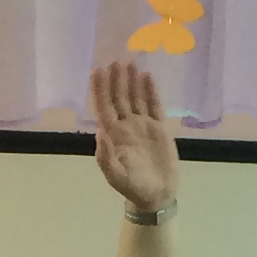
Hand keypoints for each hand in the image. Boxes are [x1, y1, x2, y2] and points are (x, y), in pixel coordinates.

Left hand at [90, 61, 180, 215]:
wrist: (156, 195)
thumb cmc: (132, 186)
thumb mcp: (115, 175)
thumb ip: (106, 156)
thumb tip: (101, 133)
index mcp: (113, 135)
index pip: (104, 107)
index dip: (100, 89)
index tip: (97, 71)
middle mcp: (126, 126)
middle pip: (119, 97)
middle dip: (116, 80)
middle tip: (115, 60)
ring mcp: (142, 125)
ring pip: (135, 98)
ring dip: (131, 81)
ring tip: (130, 62)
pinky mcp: (159, 128)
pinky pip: (154, 105)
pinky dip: (150, 91)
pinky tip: (148, 77)